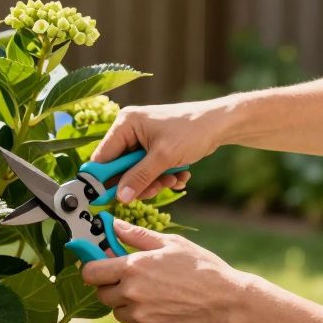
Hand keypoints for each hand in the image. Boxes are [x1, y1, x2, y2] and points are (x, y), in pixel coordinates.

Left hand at [80, 221, 250, 322]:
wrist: (227, 301)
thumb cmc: (202, 268)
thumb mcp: (172, 243)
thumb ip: (137, 236)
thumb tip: (114, 225)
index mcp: (132, 267)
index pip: (90, 272)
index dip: (93, 269)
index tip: (101, 268)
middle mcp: (131, 292)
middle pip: (101, 294)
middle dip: (111, 287)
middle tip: (133, 281)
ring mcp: (139, 315)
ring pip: (117, 312)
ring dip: (127, 305)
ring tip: (153, 296)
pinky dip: (140, 321)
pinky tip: (161, 310)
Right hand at [90, 98, 230, 203]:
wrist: (220, 125)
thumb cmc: (192, 131)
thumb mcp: (163, 157)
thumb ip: (139, 177)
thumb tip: (121, 197)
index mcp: (125, 124)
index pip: (103, 157)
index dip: (103, 179)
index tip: (106, 199)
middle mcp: (130, 130)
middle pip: (120, 168)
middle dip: (139, 182)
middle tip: (155, 188)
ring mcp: (142, 140)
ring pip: (136, 173)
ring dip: (154, 182)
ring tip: (171, 179)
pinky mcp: (154, 149)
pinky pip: (149, 171)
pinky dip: (163, 177)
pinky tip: (179, 174)